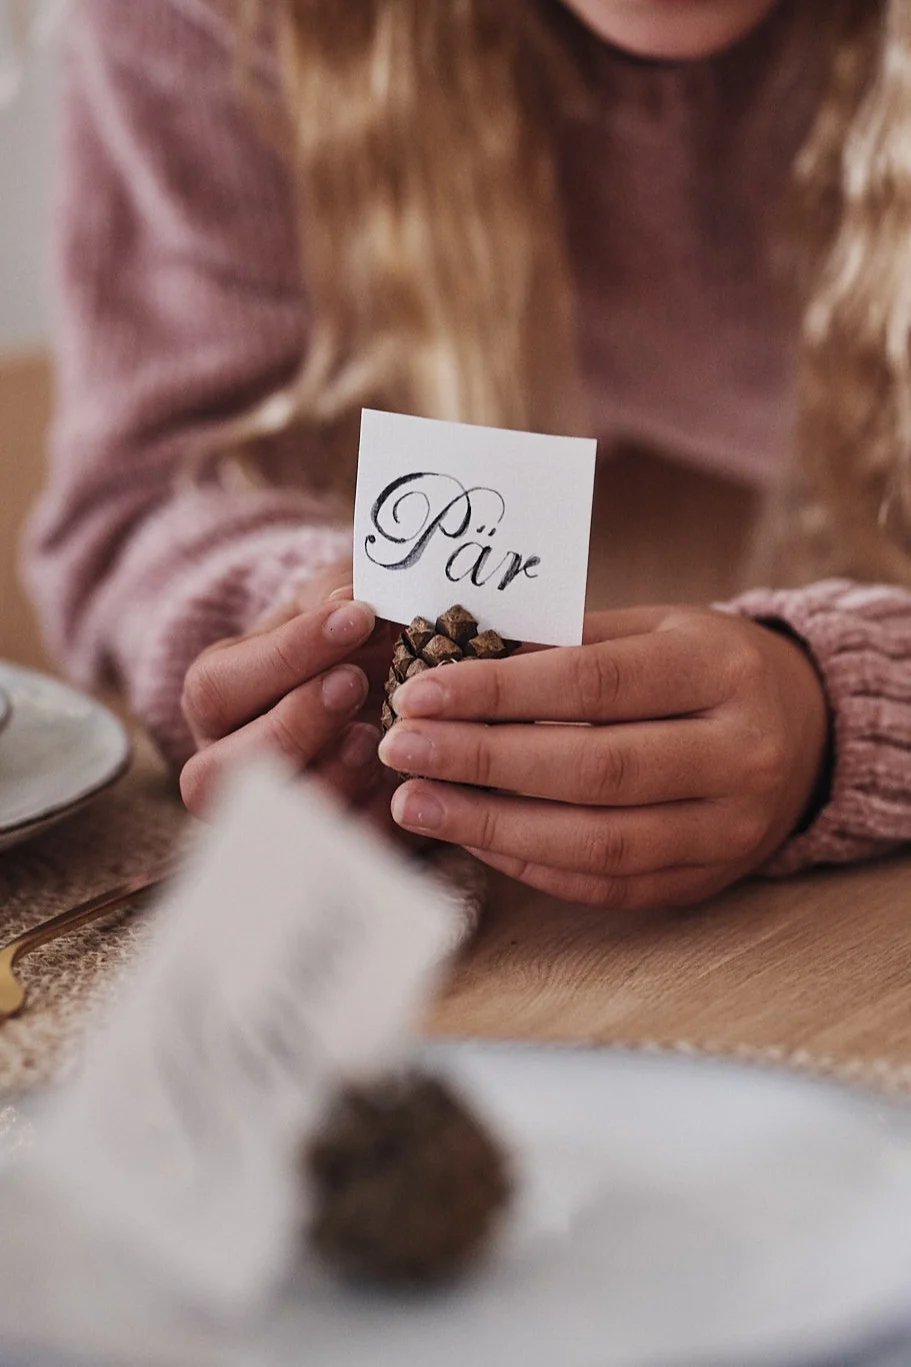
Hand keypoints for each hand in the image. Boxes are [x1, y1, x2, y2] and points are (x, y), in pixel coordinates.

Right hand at [180, 559, 398, 827]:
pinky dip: (374, 818)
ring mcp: (270, 815)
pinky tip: (409, 780)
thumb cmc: (348, 635)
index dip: (285, 655)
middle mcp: (225, 764)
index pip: (218, 687)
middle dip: (291, 728)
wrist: (382, 681)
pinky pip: (340, 850)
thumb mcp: (336, 599)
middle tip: (355, 682)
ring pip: (273, 824)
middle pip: (218, 773)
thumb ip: (337, 593)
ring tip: (380, 734)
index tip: (356, 616)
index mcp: (215, 697)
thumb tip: (348, 594)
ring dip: (330, 778)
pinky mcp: (327, 847)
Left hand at [376, 606, 829, 908]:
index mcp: (720, 671)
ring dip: (493, 827)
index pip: (594, 683)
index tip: (420, 694)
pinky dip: (533, 865)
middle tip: (400, 751)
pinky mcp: (708, 880)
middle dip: (483, 761)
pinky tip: (474, 838)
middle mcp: (737, 755)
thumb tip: (454, 663)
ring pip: (600, 843)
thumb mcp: (657, 629)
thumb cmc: (708, 667)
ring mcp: (729, 829)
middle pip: (594, 768)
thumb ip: (569, 646)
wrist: (807, 731)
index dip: (498, 692)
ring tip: (415, 804)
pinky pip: (609, 887)